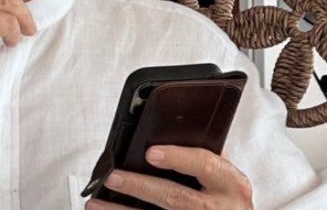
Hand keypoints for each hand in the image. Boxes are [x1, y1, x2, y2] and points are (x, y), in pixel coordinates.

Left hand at [86, 146, 251, 209]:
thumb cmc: (228, 198)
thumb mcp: (226, 176)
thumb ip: (206, 154)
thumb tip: (175, 125)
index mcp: (231, 183)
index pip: (204, 165)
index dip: (177, 157)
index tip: (150, 152)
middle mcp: (218, 207)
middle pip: (175, 197)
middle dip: (140, 186)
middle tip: (113, 176)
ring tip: (95, 203)